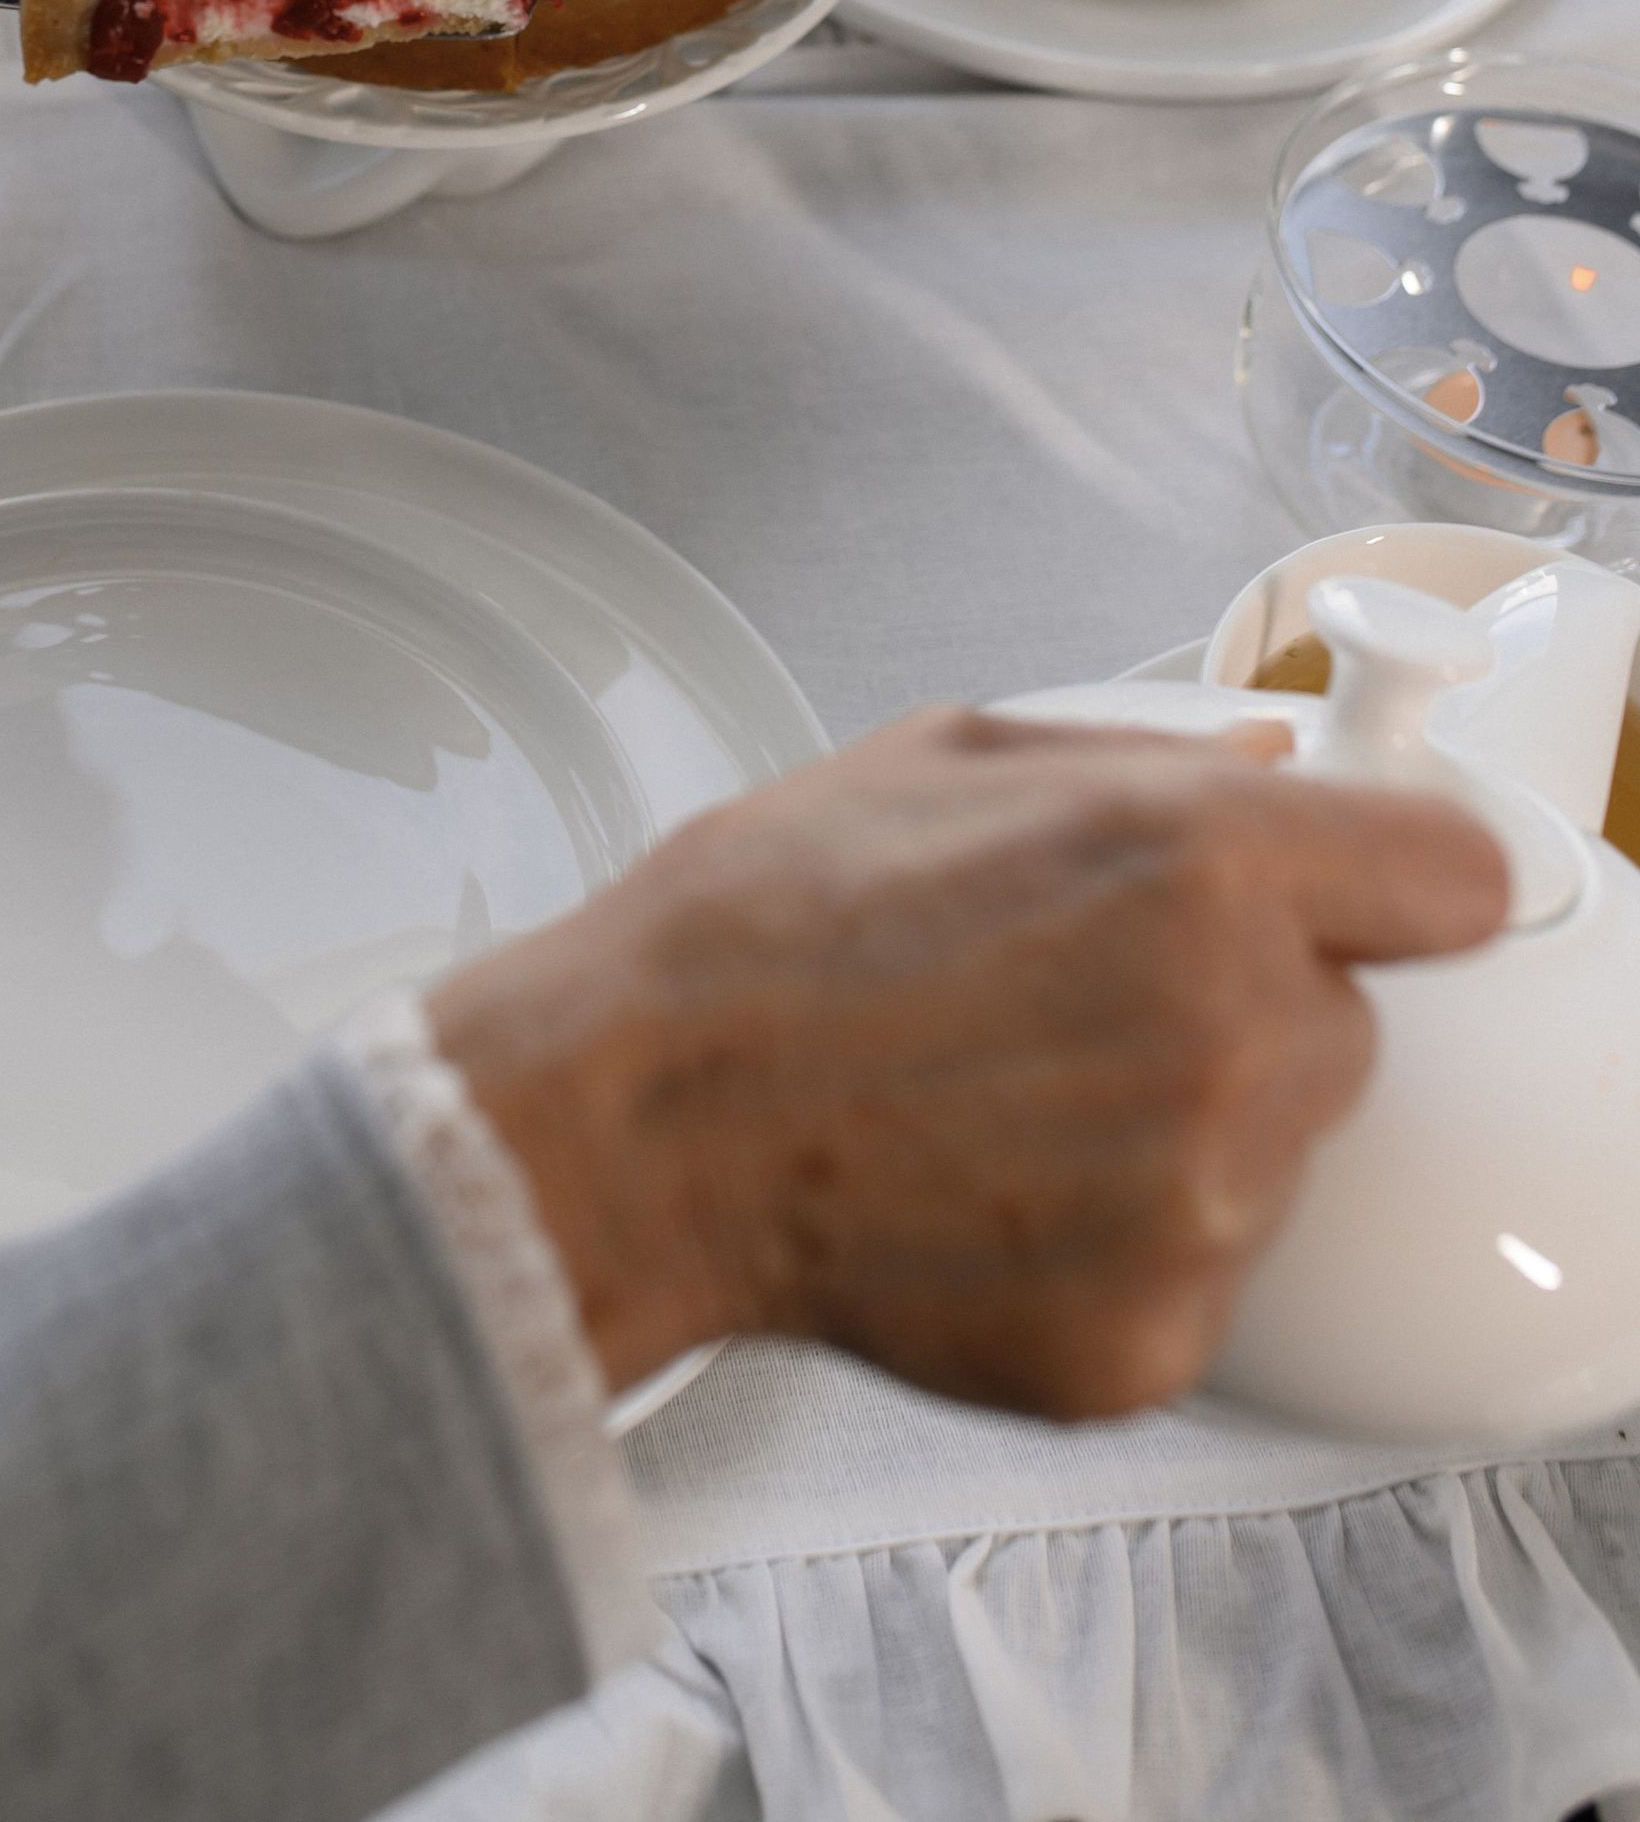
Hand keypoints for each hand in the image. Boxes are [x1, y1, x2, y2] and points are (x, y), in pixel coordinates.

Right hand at [430, 707, 1506, 1417]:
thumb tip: (1267, 765)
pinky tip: (991, 1187)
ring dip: (1185, 1123)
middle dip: (1246, 1000)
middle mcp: (1226, 1035)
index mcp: (1197, 865)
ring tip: (1010, 1093)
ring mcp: (1196, 1205)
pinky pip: (1200, 1271)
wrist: (630, 1120)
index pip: (1454, 877)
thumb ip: (1139, 748)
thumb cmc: (755, 933)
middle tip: (1081, 995)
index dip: (1392, 875)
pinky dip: (1116, 1241)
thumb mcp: (942, 757)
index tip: (1349, 892)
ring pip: (1274, 1148)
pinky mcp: (1147, 1336)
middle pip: (1351, 1019)